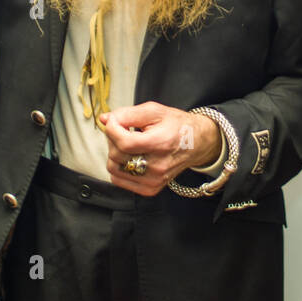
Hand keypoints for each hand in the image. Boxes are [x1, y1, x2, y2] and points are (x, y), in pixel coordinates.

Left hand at [101, 102, 222, 196]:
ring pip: (114, 169)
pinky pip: (119, 180)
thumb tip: (105, 119)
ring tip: (127, 144)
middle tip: (124, 130)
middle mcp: (158, 166)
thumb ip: (127, 114)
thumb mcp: (154, 111)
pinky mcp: (150, 189)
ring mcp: (154, 180)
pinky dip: (119, 167)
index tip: (114, 121)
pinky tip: (130, 157)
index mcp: (161, 143)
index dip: (112, 129)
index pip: (124, 143)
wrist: (196, 143)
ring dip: (114, 154)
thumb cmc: (176, 125)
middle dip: (113, 139)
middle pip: (116, 155)